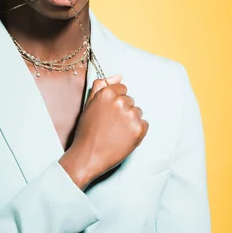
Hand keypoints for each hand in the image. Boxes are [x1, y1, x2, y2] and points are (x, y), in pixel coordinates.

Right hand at [59, 75, 148, 189]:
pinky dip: (136, 131)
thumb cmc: (87, 131)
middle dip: (123, 110)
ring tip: (116, 132)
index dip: (115, 101)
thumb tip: (120, 75)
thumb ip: (102, 85)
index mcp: (107, 93)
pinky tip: (123, 137)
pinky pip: (144, 124)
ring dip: (130, 120)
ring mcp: (131, 116)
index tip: (108, 112)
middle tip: (110, 124)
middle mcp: (120, 102)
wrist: (87, 156)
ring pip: (138, 112)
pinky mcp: (139, 130)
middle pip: (130, 101)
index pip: (122, 89)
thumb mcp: (89, 104)